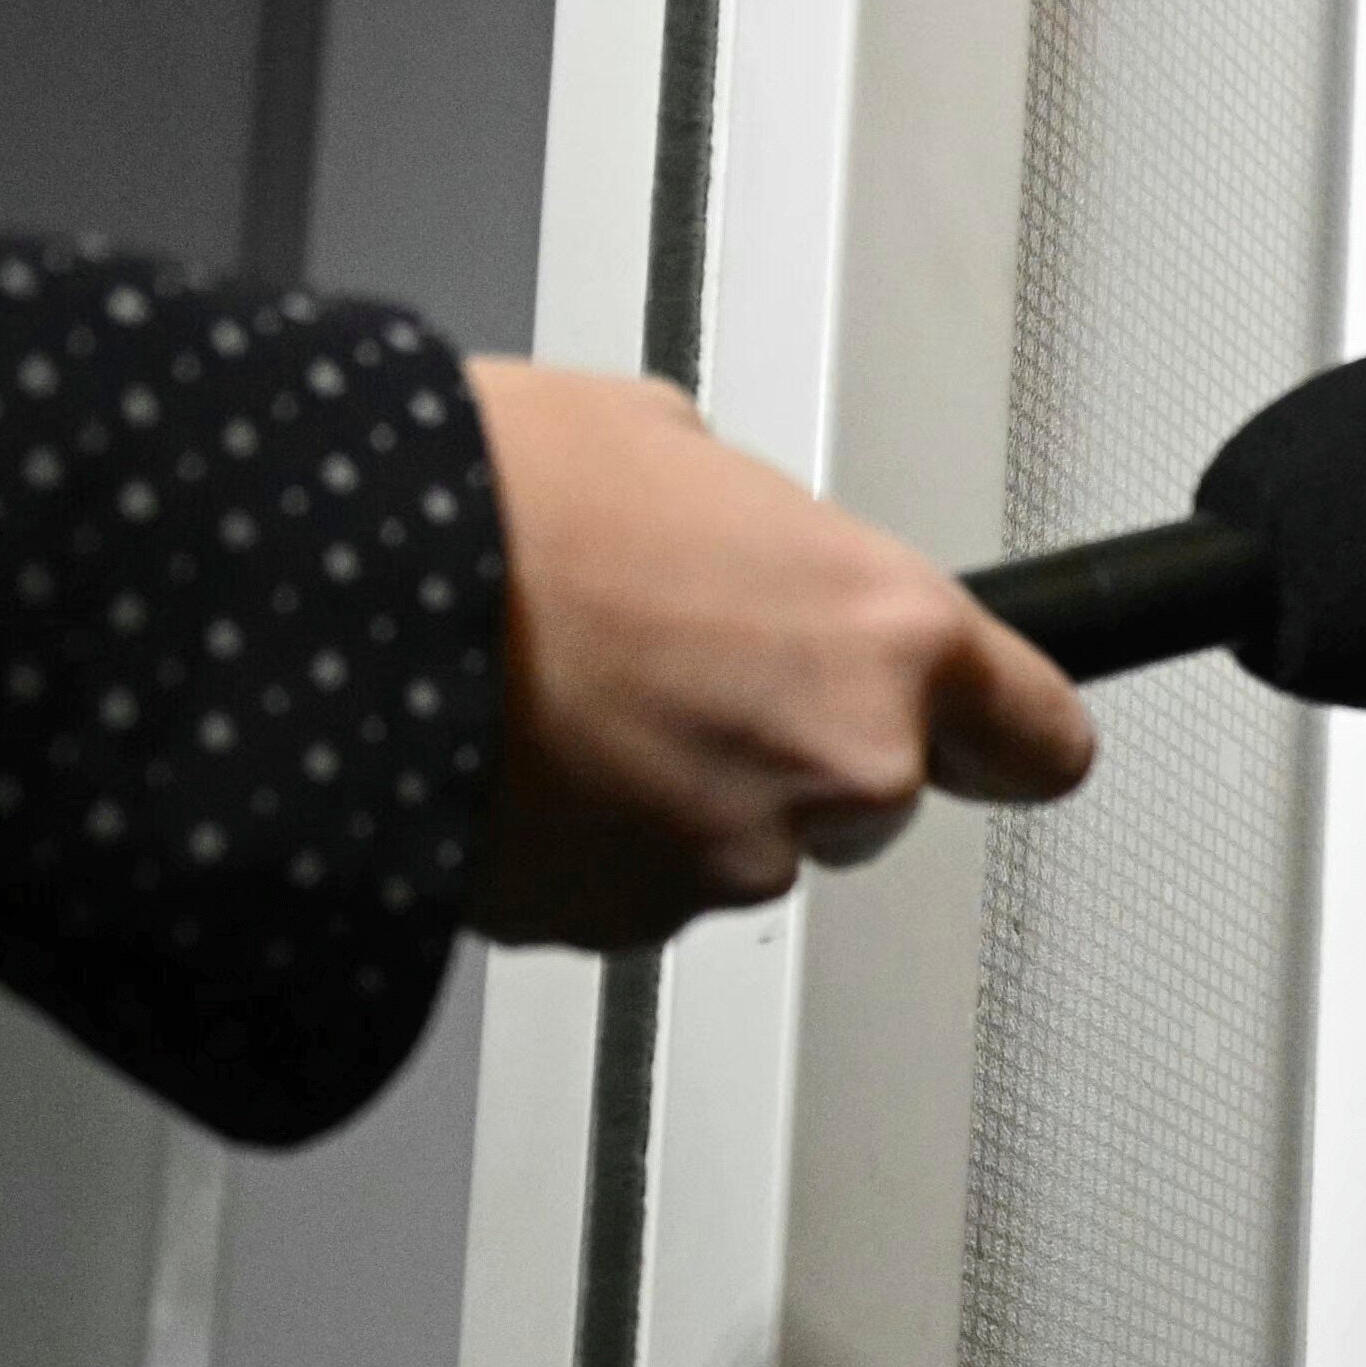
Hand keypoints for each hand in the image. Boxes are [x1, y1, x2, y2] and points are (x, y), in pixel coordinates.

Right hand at [458, 360, 1096, 939]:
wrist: (328, 607)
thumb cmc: (484, 503)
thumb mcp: (660, 441)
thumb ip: (754, 525)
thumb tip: (737, 544)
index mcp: (885, 632)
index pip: (1037, 732)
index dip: (1005, 731)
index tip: (999, 734)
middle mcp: (840, 765)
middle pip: (872, 788)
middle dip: (790, 740)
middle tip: (682, 664)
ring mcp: (734, 858)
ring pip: (745, 837)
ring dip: (680, 783)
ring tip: (574, 688)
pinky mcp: (628, 924)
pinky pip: (637, 883)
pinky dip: (595, 834)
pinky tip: (528, 751)